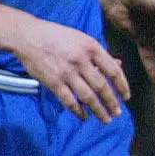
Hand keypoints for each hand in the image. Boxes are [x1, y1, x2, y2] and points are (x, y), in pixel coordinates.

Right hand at [10, 17, 130, 121]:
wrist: (28, 36)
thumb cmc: (57, 36)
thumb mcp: (82, 39)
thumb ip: (99, 54)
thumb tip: (118, 65)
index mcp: (92, 48)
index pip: (113, 70)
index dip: (122, 86)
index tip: (127, 97)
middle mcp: (81, 61)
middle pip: (102, 87)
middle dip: (112, 102)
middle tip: (118, 113)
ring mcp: (67, 72)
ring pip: (88, 97)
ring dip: (99, 110)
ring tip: (106, 119)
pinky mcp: (53, 82)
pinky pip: (69, 100)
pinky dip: (78, 111)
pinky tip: (84, 117)